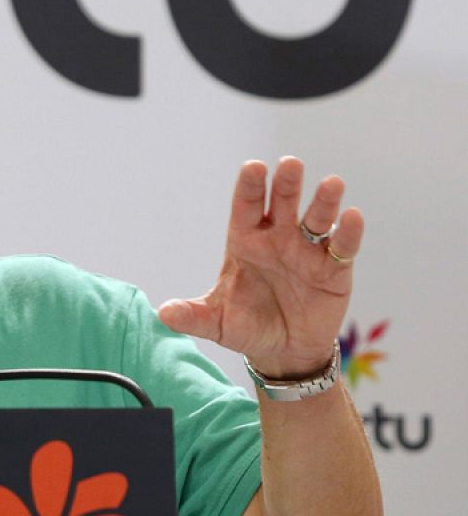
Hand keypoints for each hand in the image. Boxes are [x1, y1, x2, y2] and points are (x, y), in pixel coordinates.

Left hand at [158, 156, 362, 376]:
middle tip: (289, 164)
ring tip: (331, 184)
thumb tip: (163, 313)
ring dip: (324, 203)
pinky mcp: (334, 270)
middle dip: (286, 185)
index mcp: (246, 243)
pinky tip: (351, 217)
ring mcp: (307, 251)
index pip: (246, 208)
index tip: (253, 167)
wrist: (283, 351)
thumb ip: (192, 316)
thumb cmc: (247, 327)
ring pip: (316, 219)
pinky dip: (348, 233)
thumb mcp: (216, 323)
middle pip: (282, 204)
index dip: (249, 188)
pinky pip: (342, 248)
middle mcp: (278, 239)